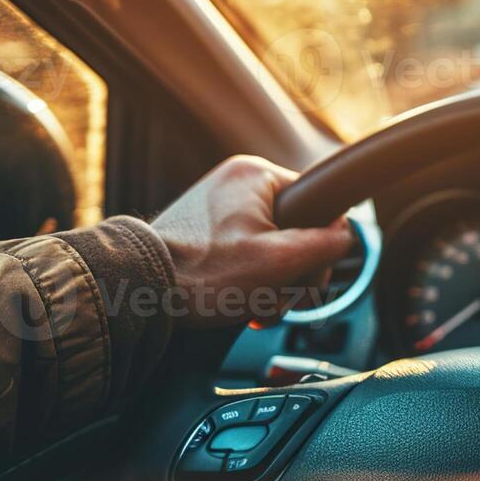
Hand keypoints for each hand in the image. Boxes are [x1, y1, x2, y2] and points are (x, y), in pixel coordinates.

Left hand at [151, 155, 354, 327]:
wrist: (135, 292)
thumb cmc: (200, 276)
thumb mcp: (279, 262)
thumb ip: (325, 243)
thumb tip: (344, 234)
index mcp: (255, 174)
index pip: (317, 207)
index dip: (318, 249)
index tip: (301, 279)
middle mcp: (235, 180)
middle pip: (294, 229)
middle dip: (290, 273)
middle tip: (275, 302)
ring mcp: (216, 203)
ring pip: (271, 244)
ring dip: (270, 282)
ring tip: (252, 306)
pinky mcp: (202, 227)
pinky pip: (245, 250)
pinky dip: (248, 278)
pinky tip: (239, 301)